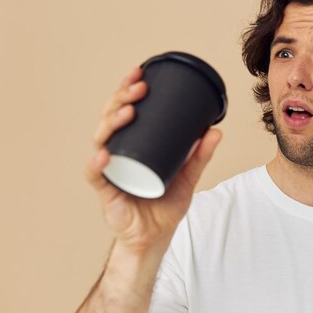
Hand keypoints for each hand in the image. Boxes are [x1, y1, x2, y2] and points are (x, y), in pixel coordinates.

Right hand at [85, 66, 221, 254]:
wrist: (155, 238)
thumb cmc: (165, 205)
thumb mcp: (188, 176)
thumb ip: (200, 155)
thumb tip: (217, 130)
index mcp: (133, 145)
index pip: (124, 110)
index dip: (127, 90)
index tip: (140, 74)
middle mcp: (117, 153)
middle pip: (110, 119)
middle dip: (121, 99)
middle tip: (139, 88)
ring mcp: (109, 171)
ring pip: (101, 140)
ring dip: (112, 122)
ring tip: (129, 111)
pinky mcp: (106, 192)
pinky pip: (95, 175)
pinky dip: (97, 164)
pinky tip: (105, 154)